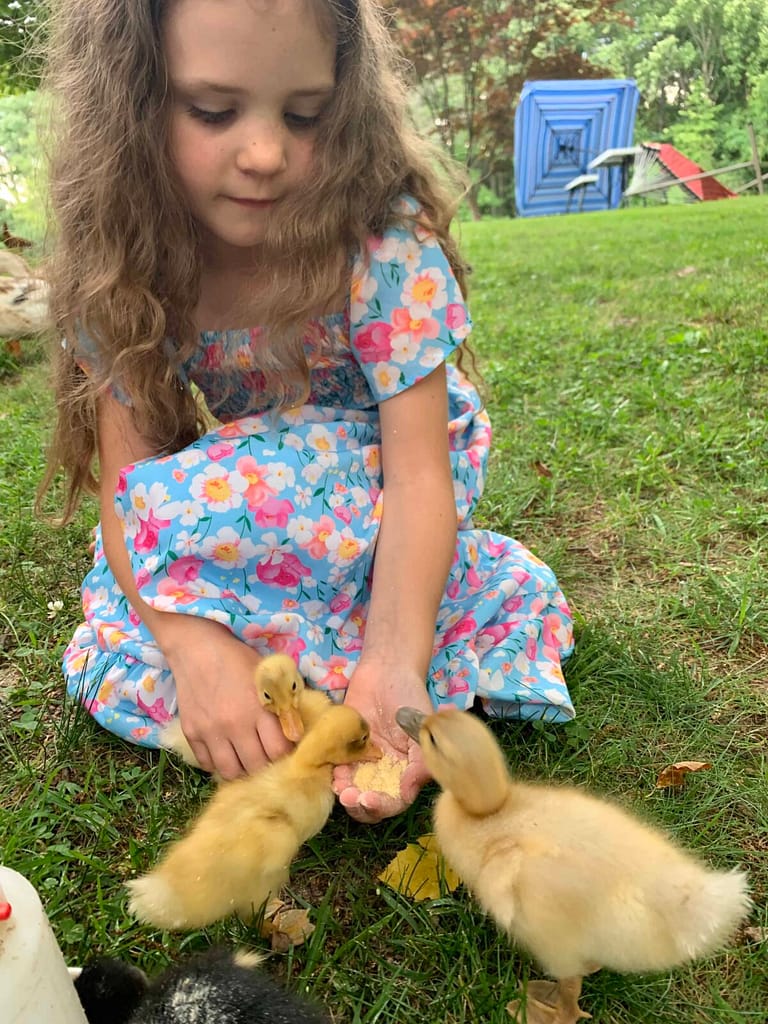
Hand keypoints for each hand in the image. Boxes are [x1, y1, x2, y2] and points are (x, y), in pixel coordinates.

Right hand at [162, 617, 292, 779]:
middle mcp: (234, 725)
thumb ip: (283, 704)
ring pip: (230, 772)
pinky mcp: (191, 734)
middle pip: (255, 766)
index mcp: (258, 709)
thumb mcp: (268, 675)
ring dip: (242, 769)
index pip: (278, 751)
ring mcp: (210, 732)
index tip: (286, 751)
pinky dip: (218, 764)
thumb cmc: (237, 659)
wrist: (196, 649)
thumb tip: (295, 733)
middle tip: (267, 758)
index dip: (286, 755)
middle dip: (265, 765)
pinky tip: (225, 752)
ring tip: (246, 760)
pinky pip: (207, 764)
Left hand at [333, 659, 432, 823]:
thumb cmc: (409, 696)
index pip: (396, 801)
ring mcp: (362, 761)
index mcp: (406, 772)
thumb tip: (406, 791)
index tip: (370, 799)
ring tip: (340, 786)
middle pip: (371, 802)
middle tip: (350, 797)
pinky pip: (336, 768)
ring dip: (344, 794)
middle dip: (359, 805)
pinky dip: (333, 774)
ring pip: (351, 790)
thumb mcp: (421, 728)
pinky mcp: (343, 748)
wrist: (385, 670)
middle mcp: (384, 772)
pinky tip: (333, 770)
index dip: (383, 806)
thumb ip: (420, 762)